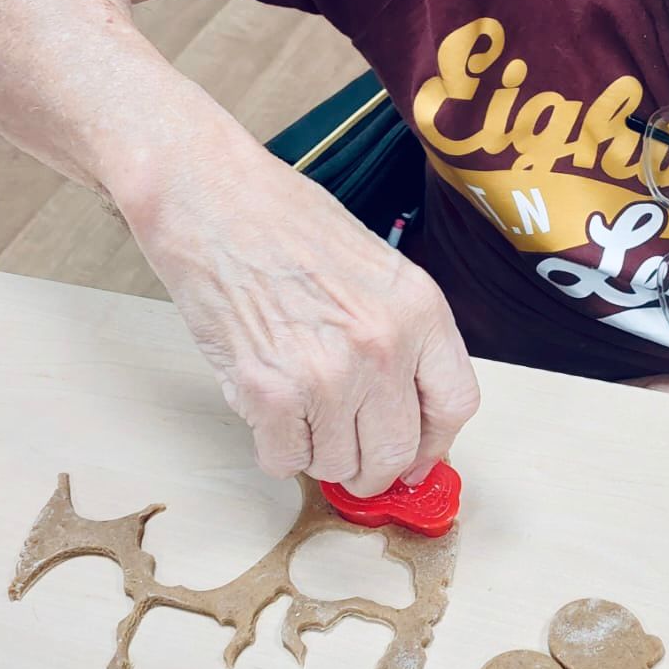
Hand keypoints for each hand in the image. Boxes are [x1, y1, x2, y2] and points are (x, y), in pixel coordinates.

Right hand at [121, 125, 479, 494]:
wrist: (213, 200)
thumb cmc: (286, 223)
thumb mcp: (379, 270)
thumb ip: (403, 337)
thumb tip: (407, 413)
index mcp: (419, 310)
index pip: (455, 405)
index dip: (434, 443)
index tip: (415, 455)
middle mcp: (383, 348)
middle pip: (397, 452)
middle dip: (372, 468)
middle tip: (350, 455)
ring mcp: (327, 375)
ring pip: (339, 466)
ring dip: (319, 453)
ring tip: (299, 408)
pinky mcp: (270, 393)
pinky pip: (284, 460)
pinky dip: (275, 448)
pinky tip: (268, 407)